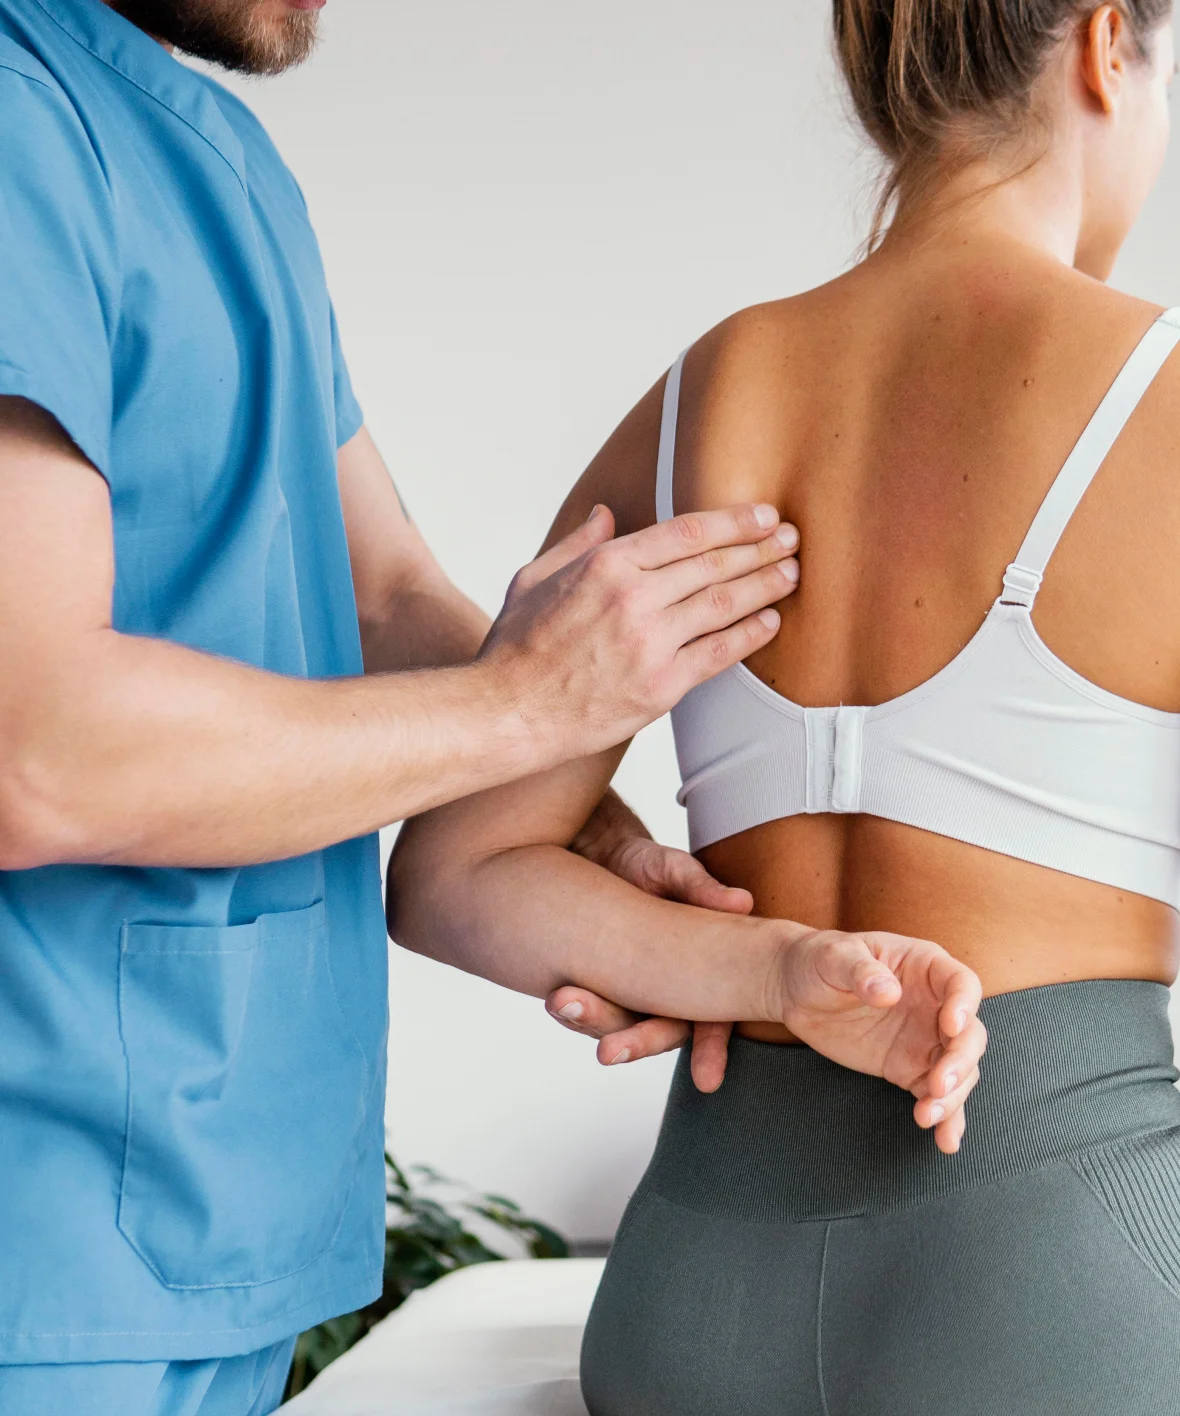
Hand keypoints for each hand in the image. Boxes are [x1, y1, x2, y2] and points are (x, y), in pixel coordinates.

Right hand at [480, 503, 799, 763]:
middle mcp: (633, 598)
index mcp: (605, 565)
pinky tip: (770, 622)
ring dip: (765, 586)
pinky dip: (749, 635)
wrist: (510, 712)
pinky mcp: (660, 686)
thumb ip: (577, 544)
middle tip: (792, 540)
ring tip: (791, 574)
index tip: (764, 516)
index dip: (734, 521)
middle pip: (714, 564)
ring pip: (723, 605)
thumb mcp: (533, 579)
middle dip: (760, 549)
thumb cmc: (516, 648)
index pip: (687, 533)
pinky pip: (719, 654)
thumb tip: (605, 514)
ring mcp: (650, 643)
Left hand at [549, 819, 746, 1092]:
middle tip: (609, 1052)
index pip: (712, 1022)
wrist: (595, 853)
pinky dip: (572, 1009)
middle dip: (634, 1043)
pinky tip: (557, 1001)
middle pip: (659, 1032)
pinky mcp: (592, 984)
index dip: (711, 1051)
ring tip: (564, 1004)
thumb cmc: (646, 864)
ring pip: (616, 1024)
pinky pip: (585, 1009)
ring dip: (592, 1022)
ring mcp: (628, 991)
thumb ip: (700, 887)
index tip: (706, 1079)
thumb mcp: (673, 869)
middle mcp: (668, 991)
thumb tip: (743, 901)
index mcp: (703, 973)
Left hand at [775, 928, 986, 1154]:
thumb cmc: (818, 960)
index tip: (950, 1027)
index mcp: (925, 966)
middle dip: (960, 1061)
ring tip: (926, 1115)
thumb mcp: (834, 957)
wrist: (796, 988)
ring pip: (960, 1069)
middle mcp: (935, 1004)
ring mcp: (925, 1038)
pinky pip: (936, 1094)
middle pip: (969, 1034)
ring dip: (952, 1096)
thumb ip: (862, 972)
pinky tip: (944, 1140)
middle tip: (938, 1085)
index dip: (964, 1006)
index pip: (962, 983)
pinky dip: (945, 1117)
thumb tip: (888, 994)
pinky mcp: (909, 1068)